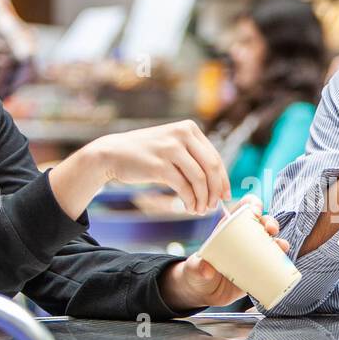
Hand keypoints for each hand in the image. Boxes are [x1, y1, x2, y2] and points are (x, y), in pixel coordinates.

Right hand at [62, 120, 229, 216]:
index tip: (225, 195)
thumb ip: (193, 156)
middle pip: (211, 168)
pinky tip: (189, 207)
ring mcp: (170, 149)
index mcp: (189, 128)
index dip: (223, 180)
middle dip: (216, 191)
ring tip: (199, 210)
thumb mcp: (172, 145)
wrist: (113, 153)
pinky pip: (183, 187)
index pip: (215, 157)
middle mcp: (182, 135)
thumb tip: (218, 183)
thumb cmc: (146, 153)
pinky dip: (190, 201)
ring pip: (199, 179)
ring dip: (203, 199)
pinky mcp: (159, 165)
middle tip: (214, 207)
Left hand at [159, 196, 290, 310]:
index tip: (255, 212)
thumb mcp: (195, 268)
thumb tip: (207, 270)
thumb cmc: (196, 274)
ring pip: (270, 242)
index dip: (252, 205)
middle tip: (270, 230)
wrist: (203, 294)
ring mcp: (252, 254)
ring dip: (279, 239)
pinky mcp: (258, 269)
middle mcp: (243, 239)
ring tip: (281, 246)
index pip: (242, 210)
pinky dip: (282, 258)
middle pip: (261, 224)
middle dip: (270, 222)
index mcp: (228, 229)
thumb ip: (198, 267)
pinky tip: (285, 257)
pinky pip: (273, 261)